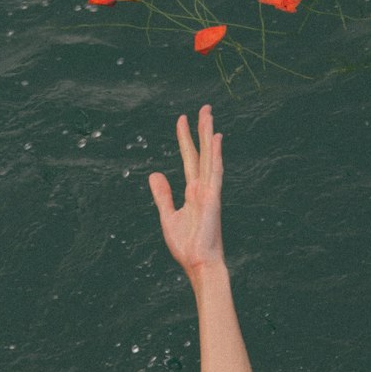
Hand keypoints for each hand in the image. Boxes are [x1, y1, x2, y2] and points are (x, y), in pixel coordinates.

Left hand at [148, 105, 224, 279]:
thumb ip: (162, 195)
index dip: (185, 139)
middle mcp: (203, 187)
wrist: (198, 263)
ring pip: (210, 157)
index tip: (182, 119)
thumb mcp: (168, 217)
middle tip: (204, 107)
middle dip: (201, 130)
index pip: (189, 159)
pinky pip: (215, 173)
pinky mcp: (213, 199)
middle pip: (202, 153)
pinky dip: (216, 155)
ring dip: (208, 135)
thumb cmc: (186, 245)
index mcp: (193, 191)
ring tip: (208, 114)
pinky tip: (216, 139)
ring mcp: (210, 192)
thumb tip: (154, 174)